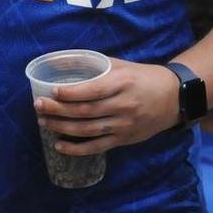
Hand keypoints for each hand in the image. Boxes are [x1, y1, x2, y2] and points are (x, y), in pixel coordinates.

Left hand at [34, 59, 178, 155]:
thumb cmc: (143, 77)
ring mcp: (124, 125)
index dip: (71, 93)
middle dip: (58, 110)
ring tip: (43, 122)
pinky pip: (96, 147)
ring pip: (87, 130)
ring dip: (62, 128)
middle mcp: (123, 105)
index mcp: (123, 83)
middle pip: (86, 111)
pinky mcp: (124, 139)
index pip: (93, 90)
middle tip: (39, 106)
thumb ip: (95, 65)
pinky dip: (76, 149)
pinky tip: (59, 146)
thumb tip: (62, 62)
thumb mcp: (122, 65)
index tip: (52, 92)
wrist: (174, 98)